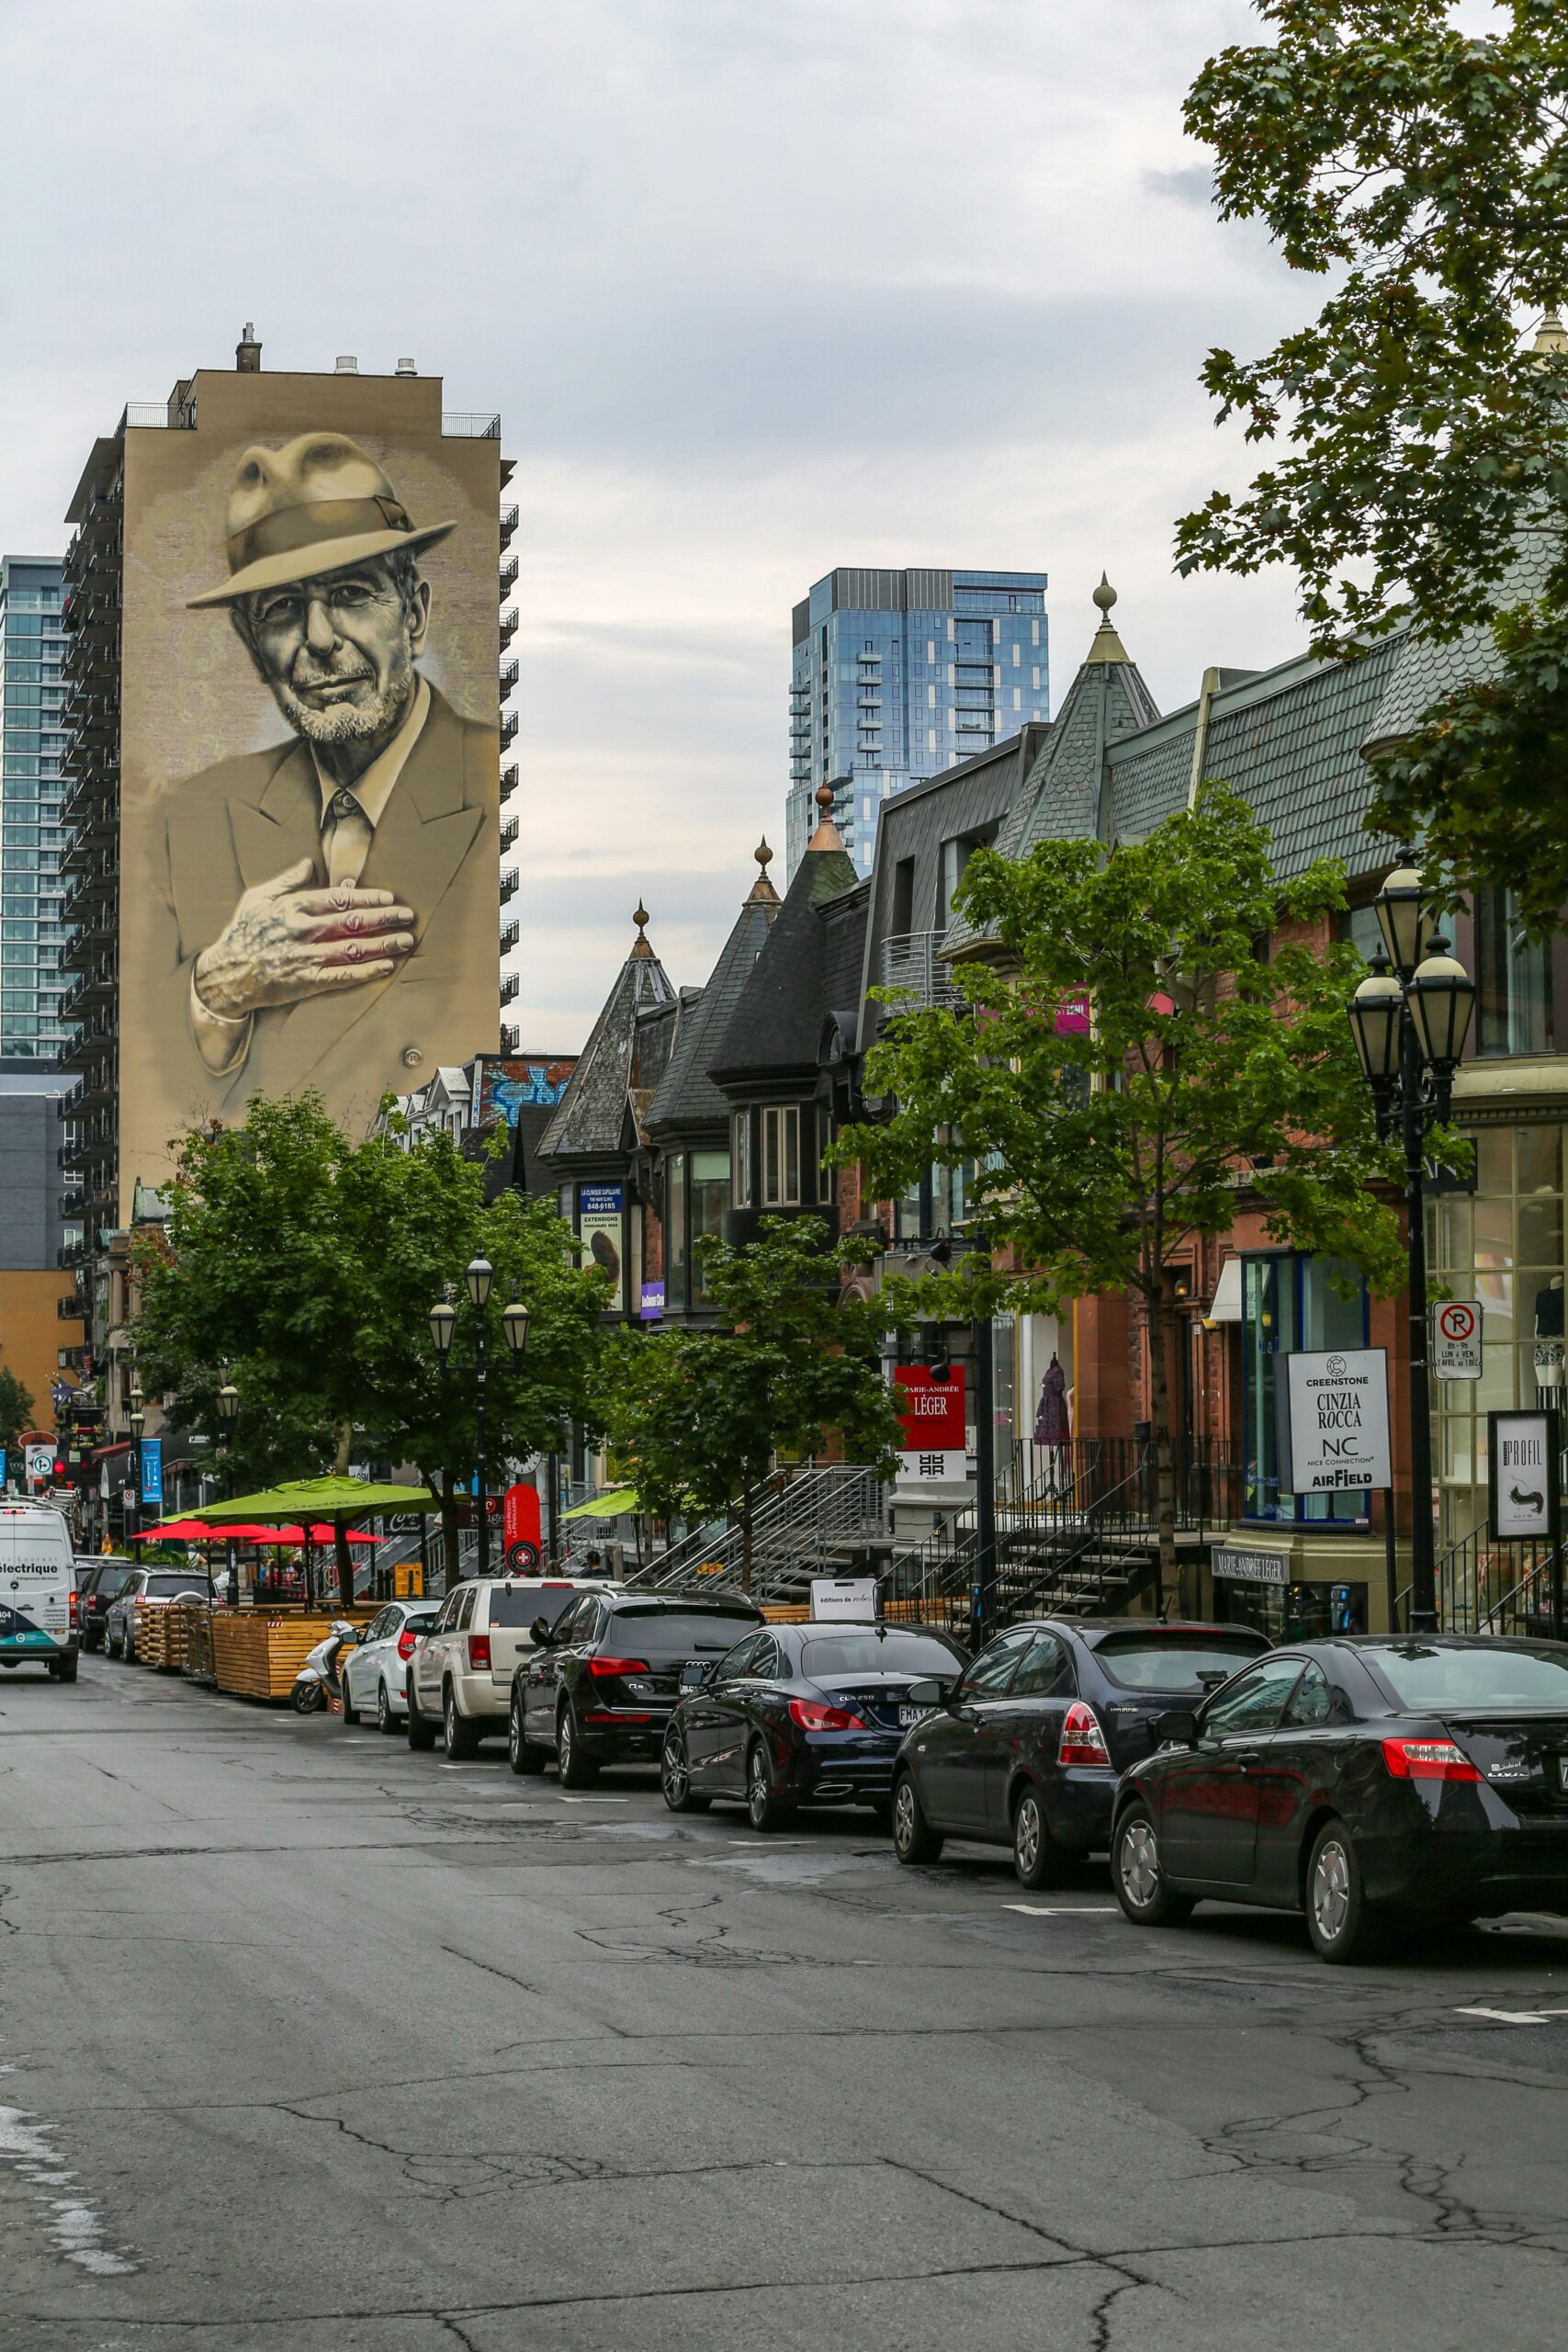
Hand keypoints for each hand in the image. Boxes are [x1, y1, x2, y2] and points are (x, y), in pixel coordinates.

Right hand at [193, 858, 416, 1019]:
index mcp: (293, 907)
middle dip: (384, 918)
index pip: (339, 899)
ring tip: (405, 940)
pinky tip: (386, 966)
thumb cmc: (242, 933)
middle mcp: (302, 930)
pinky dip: (366, 971)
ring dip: (383, 944)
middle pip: (352, 922)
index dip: (368, 898)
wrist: (225, 975)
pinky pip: (342, 976)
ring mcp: (305, 957)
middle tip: (408, 917)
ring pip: (352, 948)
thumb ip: (286, 880)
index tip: (389, 898)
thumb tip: (309, 862)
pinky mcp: (305, 982)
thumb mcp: (258, 898)